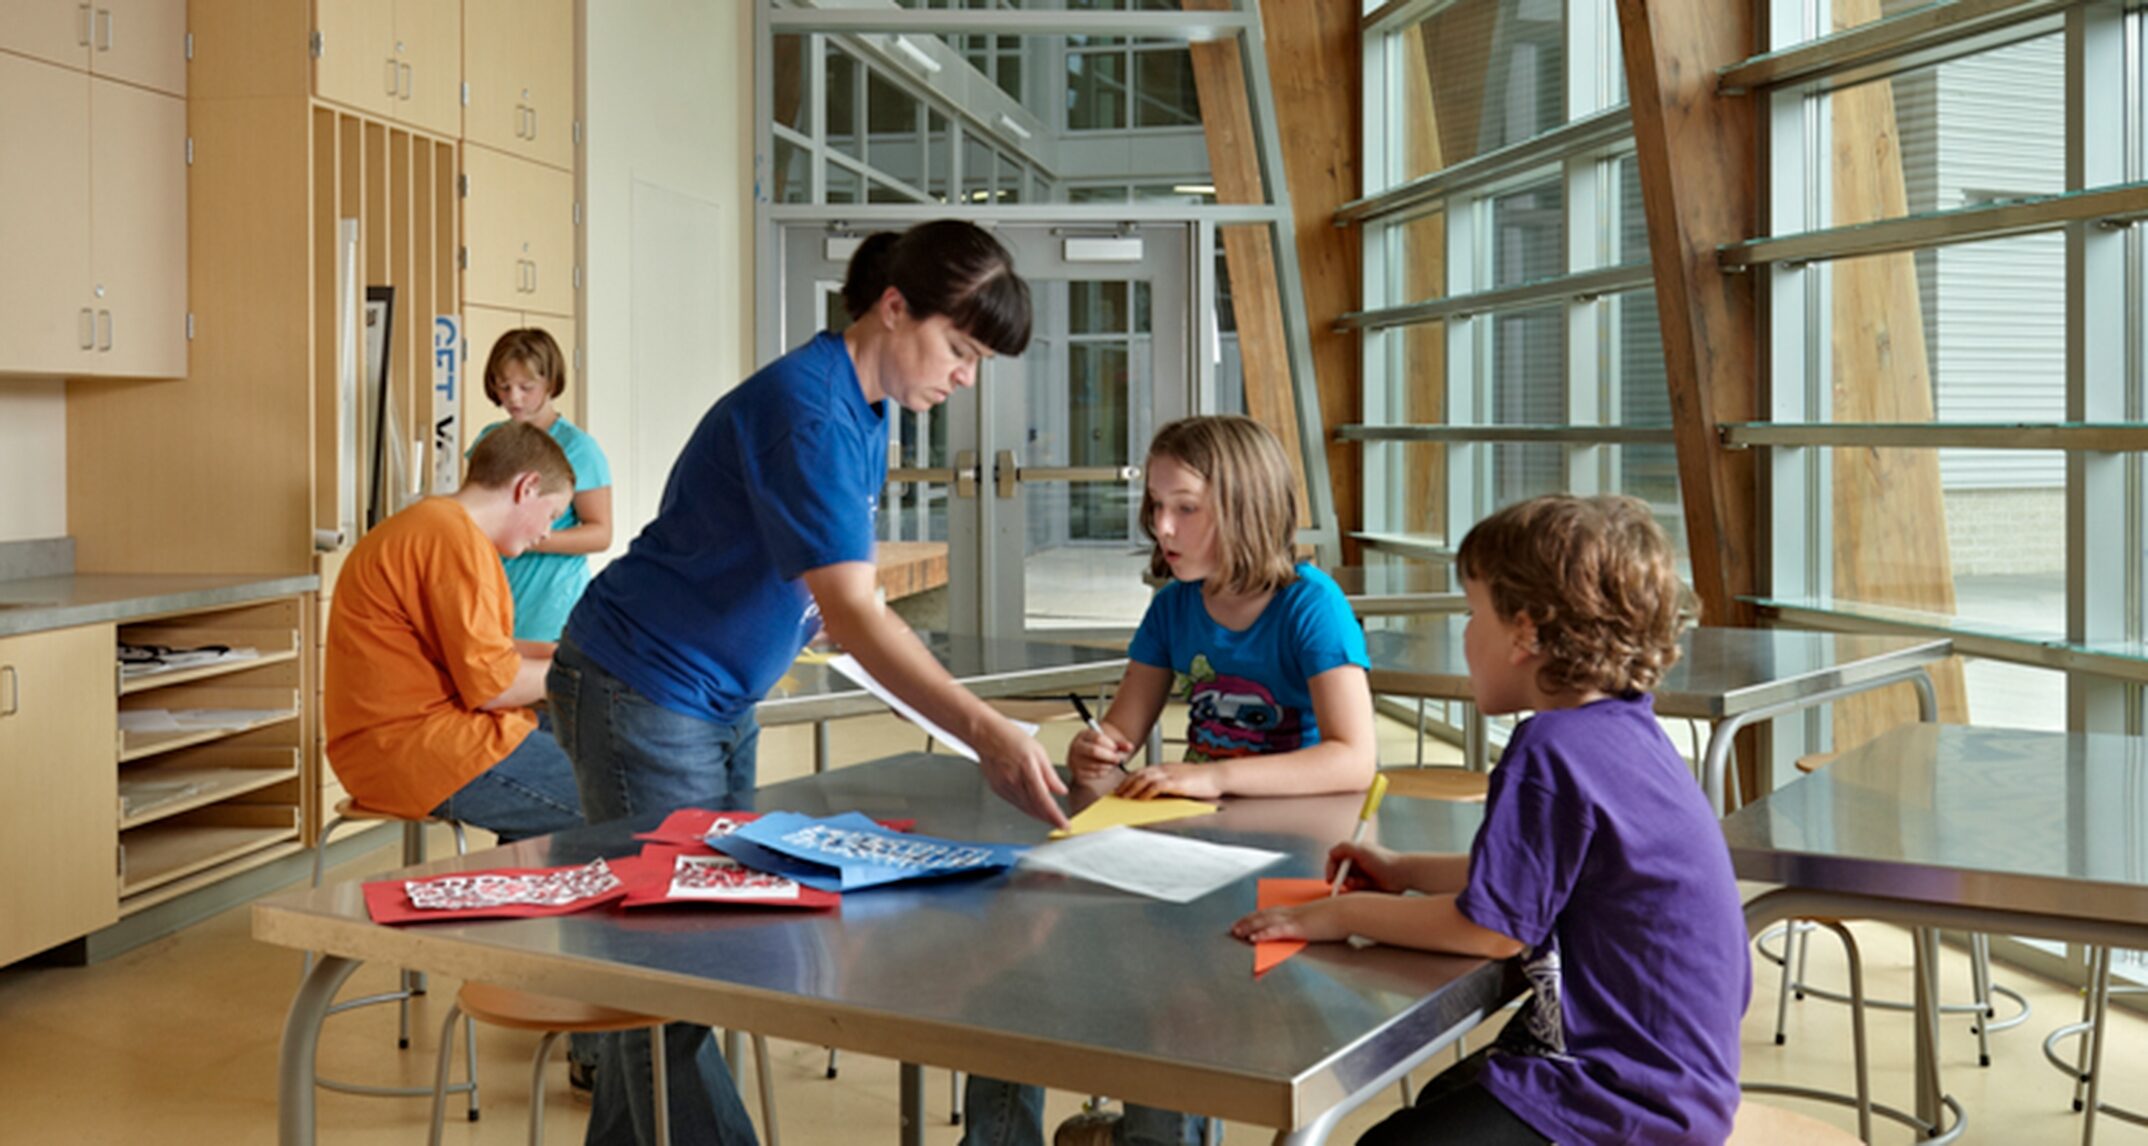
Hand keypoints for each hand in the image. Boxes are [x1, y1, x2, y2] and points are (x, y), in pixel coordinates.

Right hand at [976, 718, 1069, 828]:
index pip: (1043, 800)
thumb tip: (1060, 790)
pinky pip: (1015, 803)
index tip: (1063, 825)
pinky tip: (1033, 808)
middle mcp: (1014, 782)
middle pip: (1034, 808)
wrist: (985, 735)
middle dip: (1048, 819)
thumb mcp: (1038, 751)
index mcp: (1027, 770)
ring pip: (1025, 808)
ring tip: (1049, 818)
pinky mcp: (998, 790)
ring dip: (1038, 815)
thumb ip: (1050, 774)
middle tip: (1059, 823)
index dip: (1054, 816)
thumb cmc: (1010, 738)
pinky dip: (1027, 808)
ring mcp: (1004, 787)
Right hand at [1068, 722, 1134, 785]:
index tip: (1116, 748)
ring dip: (1108, 765)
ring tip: (1112, 763)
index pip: (1098, 738)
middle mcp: (1076, 747)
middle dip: (1109, 756)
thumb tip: (1130, 747)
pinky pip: (1094, 774)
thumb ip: (1121, 744)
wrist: (1091, 755)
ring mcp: (1075, 760)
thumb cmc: (1102, 747)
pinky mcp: (1078, 772)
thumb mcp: (1111, 742)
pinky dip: (1104, 772)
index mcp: (1084, 735)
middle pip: (1094, 751)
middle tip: (1117, 759)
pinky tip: (1106, 768)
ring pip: (1095, 764)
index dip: (1110, 744)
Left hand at [1113, 762, 1221, 801]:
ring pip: (1144, 779)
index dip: (1129, 779)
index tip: (1121, 787)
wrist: (1217, 776)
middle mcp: (1165, 768)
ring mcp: (1170, 774)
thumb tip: (1154, 795)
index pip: (1142, 771)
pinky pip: (1156, 787)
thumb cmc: (1203, 780)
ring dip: (1132, 789)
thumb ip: (1168, 784)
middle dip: (1126, 784)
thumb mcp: (1181, 780)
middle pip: (1139, 774)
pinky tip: (1140, 799)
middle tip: (1117, 794)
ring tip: (1124, 798)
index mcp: (1166, 767)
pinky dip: (1146, 792)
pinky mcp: (1175, 782)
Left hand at [1231, 896, 1355, 943]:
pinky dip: (1263, 934)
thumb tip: (1315, 927)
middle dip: (1249, 921)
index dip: (1261, 915)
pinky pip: (1276, 931)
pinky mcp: (1298, 927)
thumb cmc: (1343, 915)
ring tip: (1237, 932)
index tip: (1250, 918)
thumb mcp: (1326, 919)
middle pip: (1265, 915)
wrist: (1350, 911)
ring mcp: (1295, 919)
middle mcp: (1294, 912)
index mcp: (1300, 910)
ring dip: (1249, 927)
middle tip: (1235, 926)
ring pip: (1266, 922)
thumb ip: (1316, 923)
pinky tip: (1253, 938)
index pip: (1275, 912)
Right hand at [1324, 840, 1402, 892]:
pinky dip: (1359, 892)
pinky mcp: (1367, 888)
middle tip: (1350, 883)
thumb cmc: (1383, 860)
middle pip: (1338, 874)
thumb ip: (1343, 848)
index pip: (1334, 860)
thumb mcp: (1361, 850)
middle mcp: (1356, 864)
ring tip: (1364, 883)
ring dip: (1352, 886)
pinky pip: (1356, 893)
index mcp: (1353, 853)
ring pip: (1347, 884)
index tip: (1331, 879)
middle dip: (1341, 880)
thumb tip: (1330, 853)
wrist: (1403, 874)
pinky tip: (1369, 888)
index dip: (1330, 869)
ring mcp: (1361, 876)